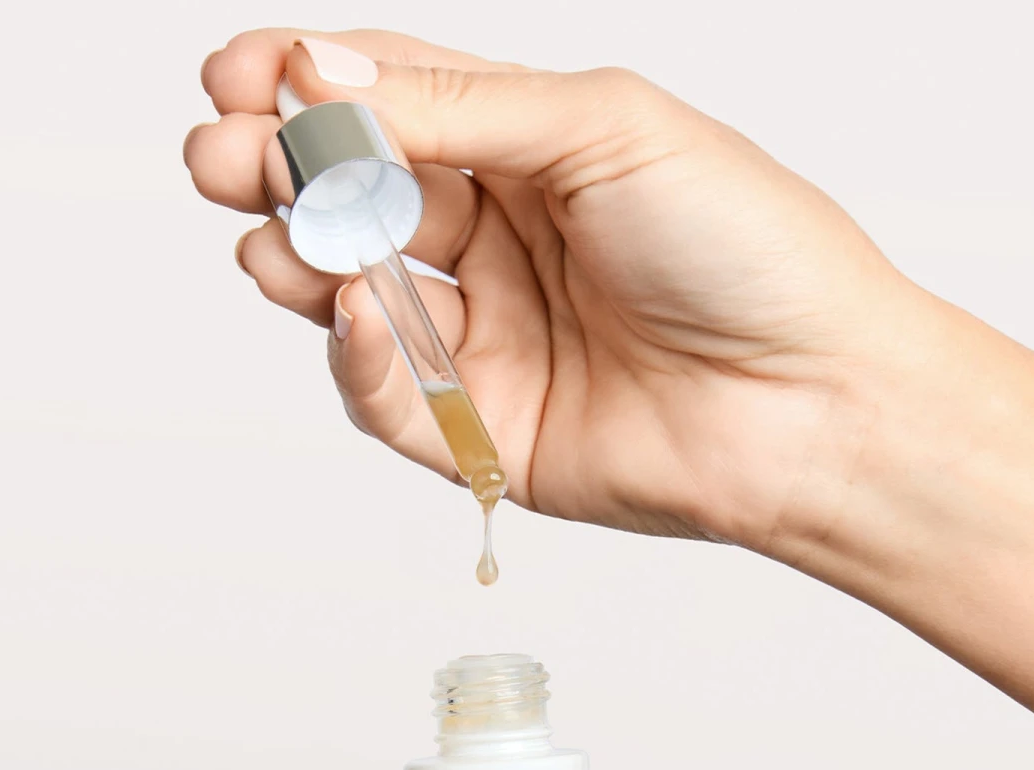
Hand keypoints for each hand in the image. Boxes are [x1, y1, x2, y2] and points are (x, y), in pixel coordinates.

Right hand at [185, 30, 1033, 769]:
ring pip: (360, 297)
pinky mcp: (490, 433)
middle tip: (219, 155)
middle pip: (361, 199)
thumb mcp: (604, 129)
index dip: (311, 88)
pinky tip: (352, 307)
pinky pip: (392, 396)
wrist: (814, 401)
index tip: (237, 72)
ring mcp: (496, 340)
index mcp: (539, 152)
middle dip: (282, 173)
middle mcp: (508, 244)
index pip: (398, 106)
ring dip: (303, 258)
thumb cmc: (750, 250)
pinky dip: (358, 354)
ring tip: (276, 229)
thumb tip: (324, 72)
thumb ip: (461, 106)